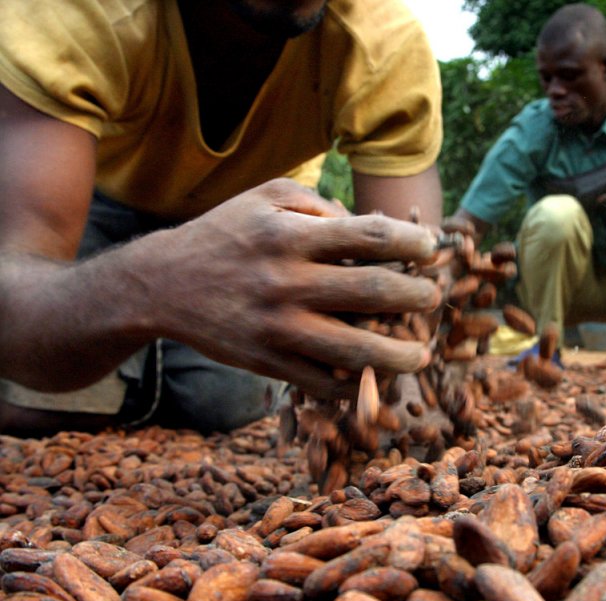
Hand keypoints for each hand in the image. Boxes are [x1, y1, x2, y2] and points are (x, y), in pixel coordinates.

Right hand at [148, 179, 441, 397]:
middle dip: (417, 297)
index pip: (369, 236)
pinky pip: (324, 382)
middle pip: (372, 292)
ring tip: (422, 353)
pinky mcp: (267, 363)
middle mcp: (285, 281)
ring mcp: (277, 328)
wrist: (160, 285)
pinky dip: (358, 386)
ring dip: (400, 355)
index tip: (432, 249)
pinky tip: (378, 378)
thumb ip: (320, 205)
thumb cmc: (224, 234)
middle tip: (434, 299)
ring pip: (355, 349)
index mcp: (289, 235)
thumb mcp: (265, 198)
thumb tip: (373, 228)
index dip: (412, 242)